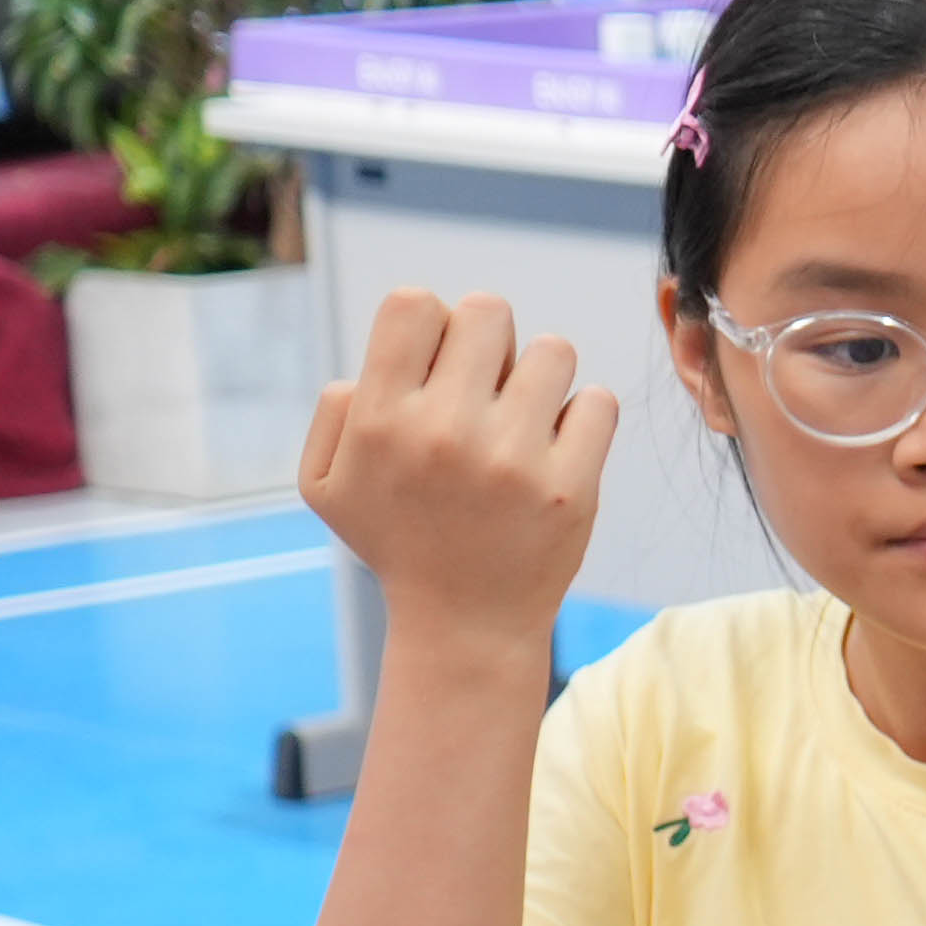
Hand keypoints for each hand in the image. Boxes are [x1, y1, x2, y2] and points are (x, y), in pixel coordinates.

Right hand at [297, 290, 612, 640]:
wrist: (463, 622)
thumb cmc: (397, 538)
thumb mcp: (326, 484)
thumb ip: (336, 411)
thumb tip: (376, 361)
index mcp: (380, 421)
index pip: (413, 303)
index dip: (431, 322)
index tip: (437, 365)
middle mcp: (443, 432)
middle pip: (488, 311)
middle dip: (490, 343)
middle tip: (485, 392)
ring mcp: (511, 460)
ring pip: (554, 350)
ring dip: (542, 378)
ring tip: (522, 421)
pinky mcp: (570, 487)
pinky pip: (599, 402)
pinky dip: (584, 418)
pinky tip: (557, 448)